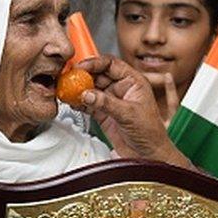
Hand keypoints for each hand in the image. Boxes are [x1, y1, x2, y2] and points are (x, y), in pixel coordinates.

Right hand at [77, 56, 192, 169]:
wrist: (148, 155)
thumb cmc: (150, 132)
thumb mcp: (129, 114)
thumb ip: (107, 103)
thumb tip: (87, 94)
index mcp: (133, 82)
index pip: (112, 64)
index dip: (95, 63)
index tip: (81, 66)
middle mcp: (121, 89)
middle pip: (98, 75)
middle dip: (83, 76)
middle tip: (70, 79)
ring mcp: (111, 101)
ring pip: (91, 89)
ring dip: (78, 89)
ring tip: (67, 90)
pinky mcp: (103, 114)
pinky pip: (88, 104)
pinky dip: (79, 103)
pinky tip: (71, 102)